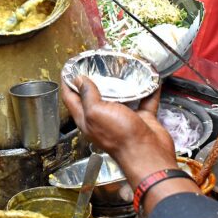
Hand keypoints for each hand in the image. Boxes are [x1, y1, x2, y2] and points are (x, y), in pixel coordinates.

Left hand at [61, 76, 176, 180]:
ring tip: (121, 66)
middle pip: (95, 96)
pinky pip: (144, 100)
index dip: (67, 82)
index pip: (71, 98)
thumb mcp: (96, 112)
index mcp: (87, 119)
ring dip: (122, 83)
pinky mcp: (141, 118)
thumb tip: (79, 80)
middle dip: (94, 80)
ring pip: (120, 96)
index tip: (68, 68)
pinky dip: (148, 89)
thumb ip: (87, 96)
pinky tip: (150, 78)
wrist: (148, 154)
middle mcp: (103, 118)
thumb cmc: (121, 137)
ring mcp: (123, 118)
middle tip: (94, 63)